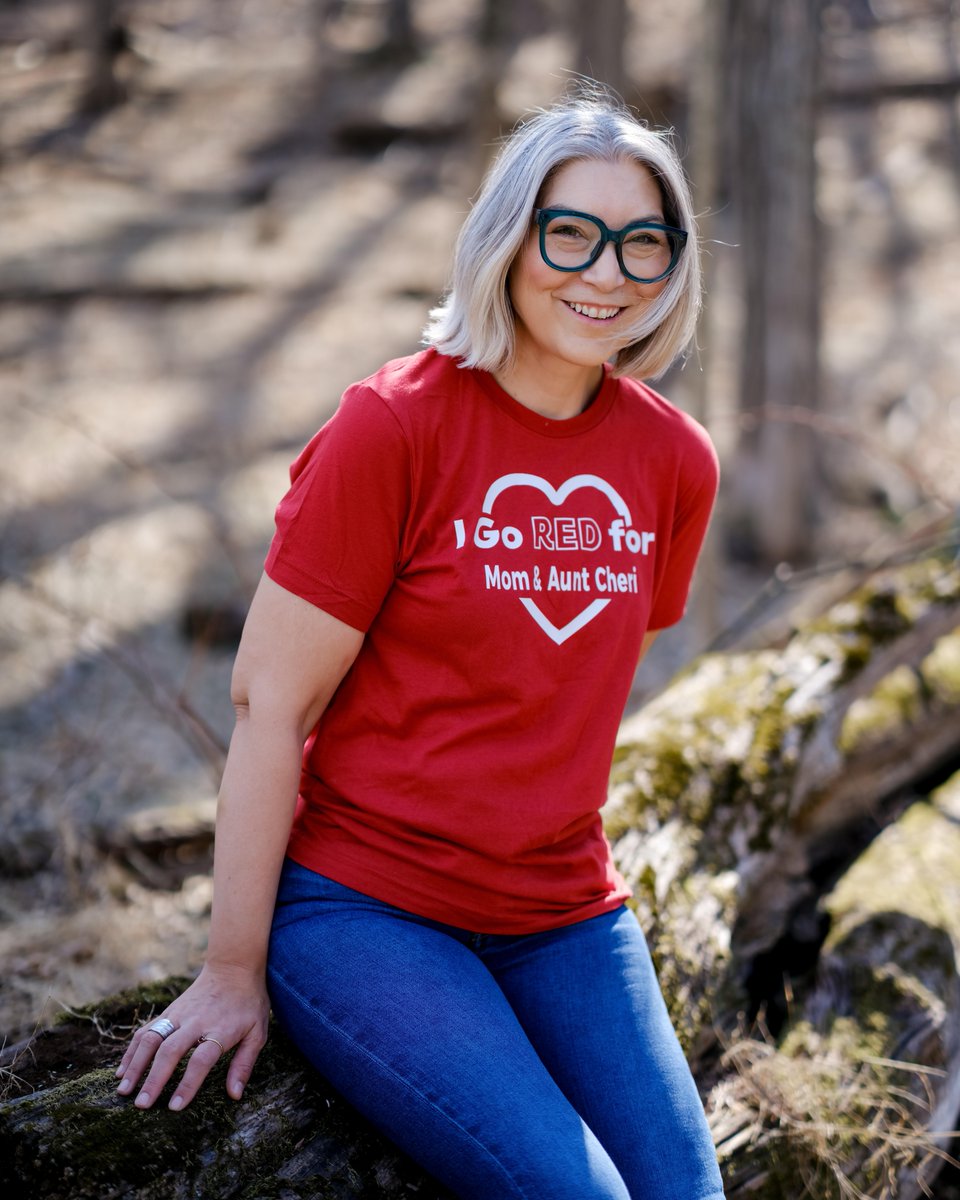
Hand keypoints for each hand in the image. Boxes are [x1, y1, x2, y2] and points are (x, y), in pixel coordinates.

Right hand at [115, 962, 269, 1110]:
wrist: (233, 966)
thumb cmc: (248, 1003)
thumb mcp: (258, 1031)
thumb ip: (245, 1063)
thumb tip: (234, 1095)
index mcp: (220, 1029)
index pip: (201, 1059)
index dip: (188, 1083)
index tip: (175, 1107)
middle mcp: (195, 1021)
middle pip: (170, 1051)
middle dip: (154, 1079)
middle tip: (141, 1106)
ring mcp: (179, 1014)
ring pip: (151, 1039)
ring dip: (136, 1065)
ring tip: (124, 1091)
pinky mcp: (168, 1011)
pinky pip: (145, 1030)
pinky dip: (131, 1051)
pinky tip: (122, 1071)